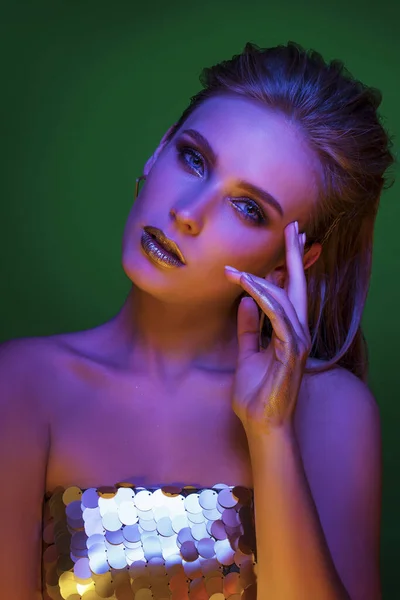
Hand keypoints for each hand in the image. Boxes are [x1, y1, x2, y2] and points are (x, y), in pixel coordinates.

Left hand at [225, 221, 309, 436]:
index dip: (289, 266)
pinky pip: (279, 318)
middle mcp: (298, 332)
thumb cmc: (257, 394)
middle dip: (295, 256)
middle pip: (299, 287)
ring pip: (284, 299)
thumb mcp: (247, 354)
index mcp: (289, 331)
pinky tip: (250, 288)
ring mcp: (298, 342)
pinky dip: (265, 300)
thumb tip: (244, 303)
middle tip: (294, 228)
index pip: (291, 292)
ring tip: (237, 269)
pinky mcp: (292, 353)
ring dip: (263, 279)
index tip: (288, 240)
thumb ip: (248, 329)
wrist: (262, 424)